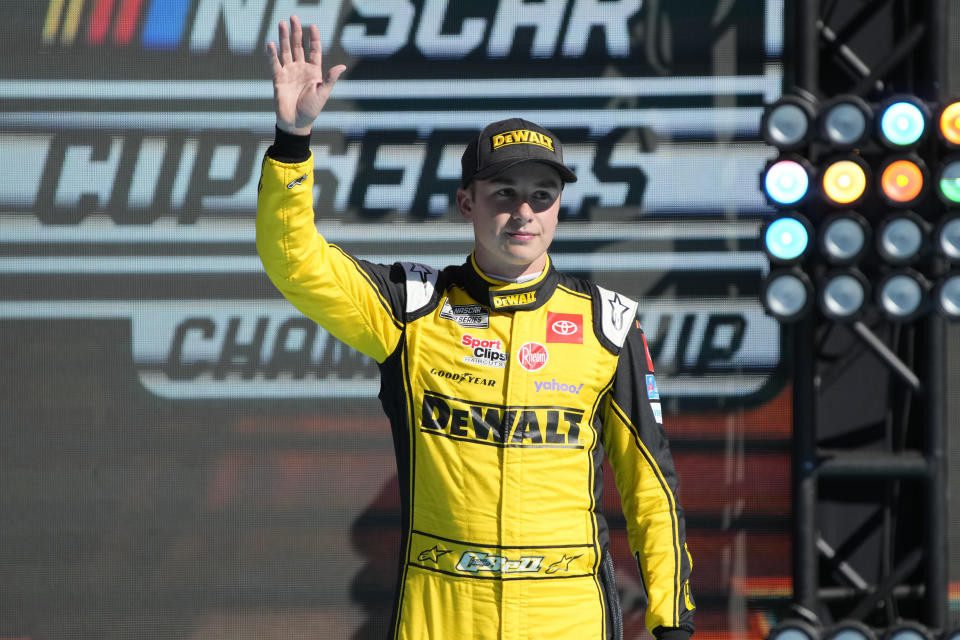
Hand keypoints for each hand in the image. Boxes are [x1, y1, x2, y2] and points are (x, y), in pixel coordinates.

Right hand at [266, 15, 345, 135]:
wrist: (296, 122)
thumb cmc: (312, 110)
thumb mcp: (323, 93)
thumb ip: (330, 78)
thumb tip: (342, 66)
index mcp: (314, 71)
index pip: (314, 50)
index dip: (314, 38)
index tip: (313, 25)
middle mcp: (301, 69)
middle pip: (298, 46)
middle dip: (296, 32)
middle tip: (293, 17)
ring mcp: (289, 72)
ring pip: (286, 51)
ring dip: (283, 37)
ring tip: (281, 23)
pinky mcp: (278, 78)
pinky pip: (274, 63)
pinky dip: (272, 54)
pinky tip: (271, 43)